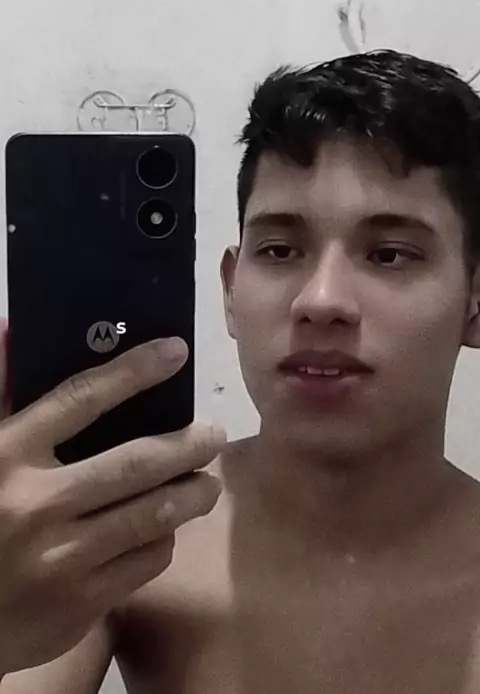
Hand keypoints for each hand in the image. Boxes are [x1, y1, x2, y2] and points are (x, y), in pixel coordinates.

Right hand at [0, 321, 225, 673]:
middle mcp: (37, 504)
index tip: (175, 352)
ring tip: (208, 483)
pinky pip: (143, 563)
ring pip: (150, 517)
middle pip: (134, 464)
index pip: (80, 400)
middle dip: (187, 444)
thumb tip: (13, 330)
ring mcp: (60, 558)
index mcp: (8, 456)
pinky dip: (162, 540)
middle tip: (214, 434)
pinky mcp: (78, 604)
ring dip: (191, 495)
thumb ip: (2, 392)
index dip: (133, 371)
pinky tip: (164, 529)